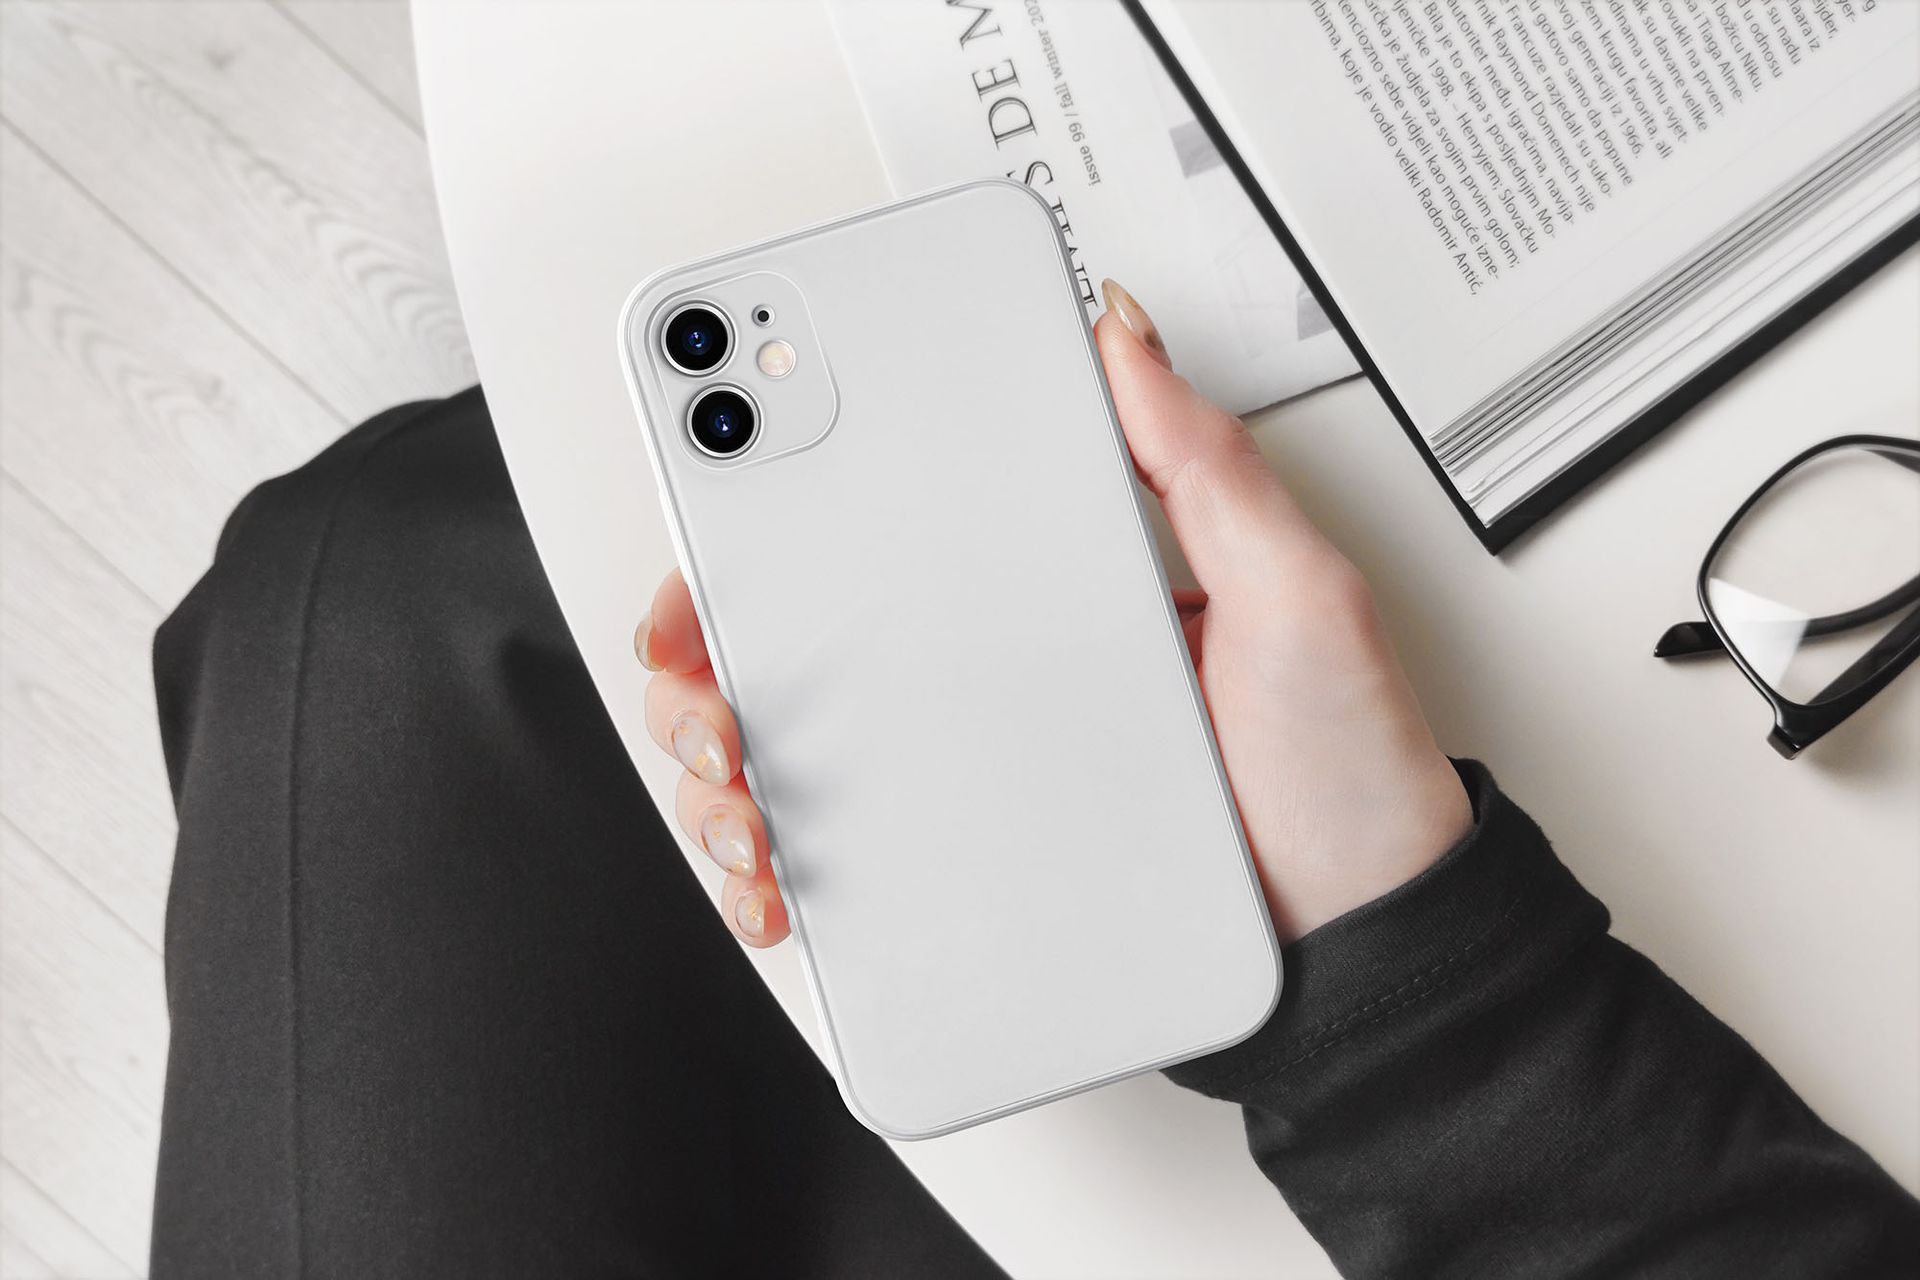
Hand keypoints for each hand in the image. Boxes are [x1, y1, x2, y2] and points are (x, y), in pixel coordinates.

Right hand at [635, 280, 1470, 947]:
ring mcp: (975, 773)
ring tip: (732, 779)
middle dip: (708, 633)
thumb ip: (1204, 463)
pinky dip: (776, 864)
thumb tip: (1121, 333)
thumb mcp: (1295, 591)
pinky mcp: (973, 863)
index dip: (791, 485)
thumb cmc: (1343, 772)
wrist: (1361, 944)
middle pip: (808, 630)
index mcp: (1057, 585)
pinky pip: (844, 854)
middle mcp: (997, 672)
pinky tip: (775, 871)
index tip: (724, 460)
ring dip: (717, 751)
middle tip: (690, 652)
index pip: (899, 514)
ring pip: (797, 744)